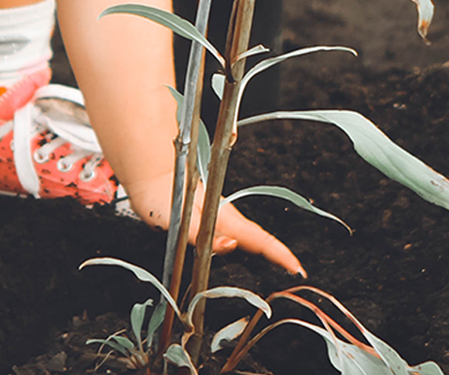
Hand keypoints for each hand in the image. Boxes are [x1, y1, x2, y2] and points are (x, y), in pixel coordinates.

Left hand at [123, 175, 305, 276]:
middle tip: (297, 269)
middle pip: (259, 238)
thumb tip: (230, 245)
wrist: (151, 179)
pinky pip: (238, 235)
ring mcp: (221, 219)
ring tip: (284, 263)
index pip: (258, 238)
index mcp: (222, 217)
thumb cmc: (162, 198)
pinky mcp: (213, 220)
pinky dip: (253, 245)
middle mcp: (226, 218)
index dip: (278, 252)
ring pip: (250, 236)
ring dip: (268, 250)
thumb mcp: (179, 220)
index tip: (295, 265)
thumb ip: (202, 234)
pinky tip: (255, 251)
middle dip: (279, 253)